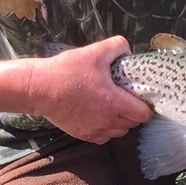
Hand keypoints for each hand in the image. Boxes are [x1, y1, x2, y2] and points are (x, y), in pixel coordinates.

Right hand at [26, 36, 153, 143]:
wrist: (39, 88)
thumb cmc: (66, 71)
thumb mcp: (95, 52)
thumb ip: (117, 46)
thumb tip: (127, 49)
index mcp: (114, 103)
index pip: (143, 115)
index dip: (146, 107)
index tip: (142, 98)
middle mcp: (106, 121)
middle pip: (133, 124)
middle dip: (134, 113)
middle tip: (128, 99)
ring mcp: (94, 130)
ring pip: (119, 133)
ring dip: (121, 122)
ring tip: (115, 107)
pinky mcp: (82, 134)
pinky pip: (103, 138)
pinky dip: (106, 130)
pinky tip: (100, 115)